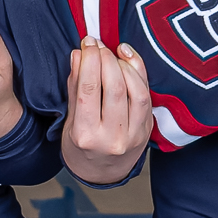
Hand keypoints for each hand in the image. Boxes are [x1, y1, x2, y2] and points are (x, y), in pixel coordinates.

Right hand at [62, 38, 151, 185]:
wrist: (102, 173)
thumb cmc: (81, 144)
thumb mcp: (69, 119)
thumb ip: (75, 86)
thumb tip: (79, 54)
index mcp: (86, 135)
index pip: (89, 90)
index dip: (89, 61)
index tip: (87, 43)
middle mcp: (112, 137)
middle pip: (115, 88)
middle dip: (107, 59)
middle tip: (98, 44)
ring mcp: (134, 136)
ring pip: (137, 92)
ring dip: (125, 66)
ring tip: (113, 53)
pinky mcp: (147, 131)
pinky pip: (147, 98)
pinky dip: (139, 75)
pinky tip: (128, 61)